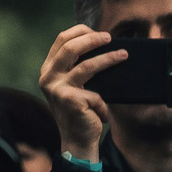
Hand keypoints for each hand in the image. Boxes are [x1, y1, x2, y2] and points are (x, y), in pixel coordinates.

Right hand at [38, 24, 122, 164]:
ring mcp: (57, 89)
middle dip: (94, 39)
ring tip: (123, 55)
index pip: (61, 39)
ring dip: (109, 59)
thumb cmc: (80, 110)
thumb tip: (103, 43)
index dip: (81, 31)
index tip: (100, 33)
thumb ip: (79, 65)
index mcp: (48, 68)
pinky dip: (103, 104)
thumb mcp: (75, 84)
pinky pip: (95, 94)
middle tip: (111, 38)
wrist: (77, 139)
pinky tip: (103, 113)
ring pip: (87, 66)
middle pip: (71, 47)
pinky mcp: (70, 101)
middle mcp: (48, 77)